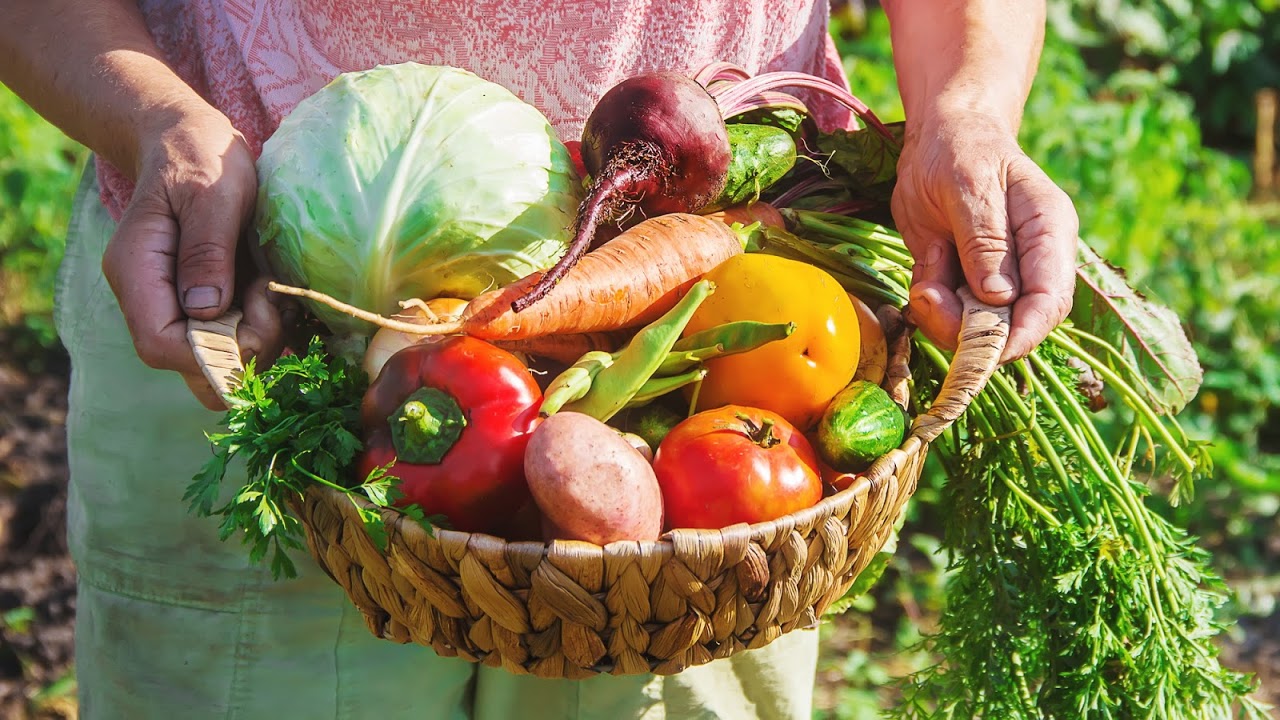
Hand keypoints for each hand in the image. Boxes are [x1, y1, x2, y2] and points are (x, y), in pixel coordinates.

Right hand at [101, 102, 284, 408]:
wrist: (191, 142)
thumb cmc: (200, 156)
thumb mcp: (212, 193)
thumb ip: (207, 249)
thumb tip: (205, 309)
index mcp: (136, 270)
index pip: (160, 345)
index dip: (214, 352)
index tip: (260, 317)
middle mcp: (149, 298)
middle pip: (187, 365)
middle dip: (242, 353)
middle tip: (273, 306)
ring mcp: (174, 305)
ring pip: (215, 361)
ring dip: (257, 340)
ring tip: (273, 290)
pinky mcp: (202, 307)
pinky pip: (231, 342)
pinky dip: (260, 329)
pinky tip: (274, 295)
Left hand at [890, 109, 1078, 360]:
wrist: (938, 138)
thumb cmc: (962, 150)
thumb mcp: (969, 185)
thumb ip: (985, 240)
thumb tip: (998, 296)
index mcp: (1047, 233)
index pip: (1051, 300)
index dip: (1024, 334)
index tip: (987, 349)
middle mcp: (1028, 262)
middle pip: (1015, 324)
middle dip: (973, 331)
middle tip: (931, 299)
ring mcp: (994, 276)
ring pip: (978, 327)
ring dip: (944, 320)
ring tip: (924, 286)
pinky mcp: (960, 282)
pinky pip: (947, 314)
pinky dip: (929, 308)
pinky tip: (922, 279)